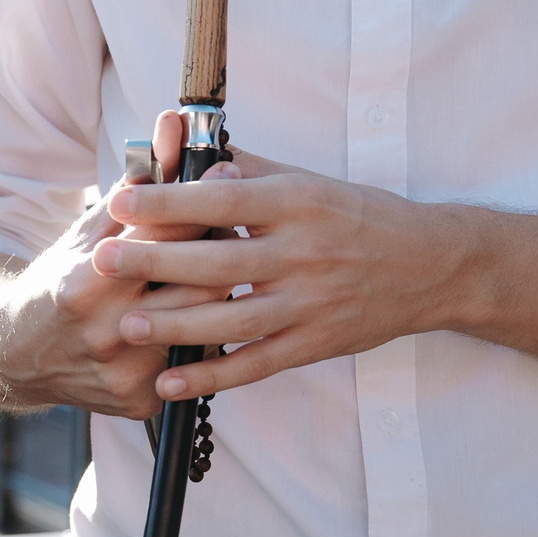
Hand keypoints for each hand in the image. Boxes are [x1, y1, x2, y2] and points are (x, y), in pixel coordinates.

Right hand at [0, 113, 244, 418]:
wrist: (15, 354)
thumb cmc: (57, 280)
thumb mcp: (88, 228)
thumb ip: (136, 182)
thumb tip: (172, 124)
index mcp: (87, 283)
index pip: (164, 236)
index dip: (203, 200)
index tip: (230, 173)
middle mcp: (105, 332)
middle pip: (199, 286)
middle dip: (221, 254)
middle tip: (241, 231)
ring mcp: (123, 373)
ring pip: (204, 328)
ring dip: (217, 300)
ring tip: (224, 274)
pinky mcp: (137, 403)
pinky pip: (190, 367)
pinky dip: (198, 343)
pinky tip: (200, 324)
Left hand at [96, 115, 471, 399]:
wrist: (434, 265)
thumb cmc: (362, 216)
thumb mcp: (310, 183)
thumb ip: (248, 172)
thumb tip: (189, 154)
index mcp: (298, 203)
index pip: (223, 200)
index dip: (169, 203)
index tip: (121, 202)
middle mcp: (303, 253)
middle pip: (218, 261)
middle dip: (155, 262)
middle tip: (103, 262)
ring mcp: (310, 303)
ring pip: (232, 319)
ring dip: (175, 324)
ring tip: (126, 324)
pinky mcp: (316, 344)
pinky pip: (255, 364)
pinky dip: (211, 377)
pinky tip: (169, 382)